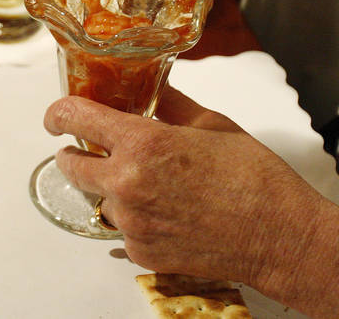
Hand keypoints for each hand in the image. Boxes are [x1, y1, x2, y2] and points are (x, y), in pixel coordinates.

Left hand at [43, 87, 326, 286]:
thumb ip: (169, 102)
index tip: (57, 116)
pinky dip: (137, 219)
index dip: (59, 113)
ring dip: (113, 189)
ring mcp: (131, 222)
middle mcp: (127, 183)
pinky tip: (168, 213)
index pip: (75, 118)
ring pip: (101, 199)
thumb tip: (151, 85)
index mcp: (142, 143)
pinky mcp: (141, 252)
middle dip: (75, 154)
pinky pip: (123, 230)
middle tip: (90, 149)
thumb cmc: (254, 177)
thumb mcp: (212, 124)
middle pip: (71, 165)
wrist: (281, 237)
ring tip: (153, 186)